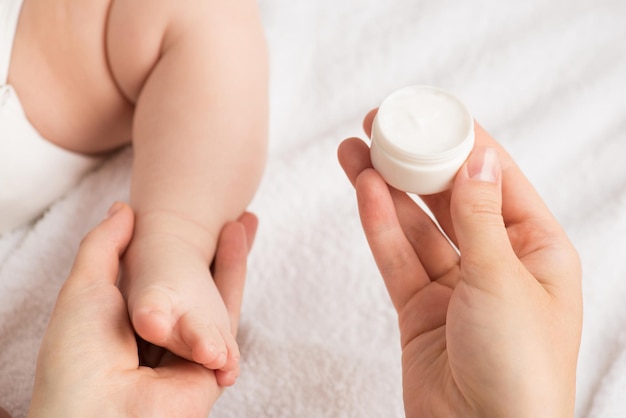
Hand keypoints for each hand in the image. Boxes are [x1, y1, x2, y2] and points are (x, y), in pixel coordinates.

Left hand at [27, 203, 256, 417]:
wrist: (99, 413)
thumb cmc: (79, 356)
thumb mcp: (83, 289)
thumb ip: (104, 246)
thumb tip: (124, 208)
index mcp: (126, 325)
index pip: (161, 281)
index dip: (179, 250)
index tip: (191, 222)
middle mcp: (159, 341)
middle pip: (197, 289)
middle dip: (214, 253)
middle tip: (233, 218)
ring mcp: (185, 356)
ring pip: (217, 301)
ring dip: (232, 260)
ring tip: (245, 220)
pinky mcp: (209, 370)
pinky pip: (227, 323)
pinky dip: (235, 282)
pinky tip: (241, 246)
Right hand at [338, 111, 581, 417]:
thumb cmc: (519, 368)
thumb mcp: (504, 278)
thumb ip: (480, 216)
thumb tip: (477, 156)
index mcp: (538, 251)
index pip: (497, 180)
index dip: (463, 143)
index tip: (431, 113)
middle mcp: (497, 264)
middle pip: (450, 198)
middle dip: (417, 162)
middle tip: (383, 127)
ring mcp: (455, 287)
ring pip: (416, 226)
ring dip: (387, 188)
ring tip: (357, 151)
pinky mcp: (420, 309)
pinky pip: (398, 258)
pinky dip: (380, 225)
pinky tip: (364, 192)